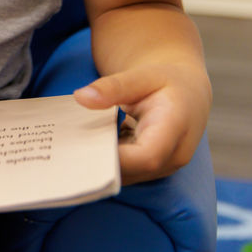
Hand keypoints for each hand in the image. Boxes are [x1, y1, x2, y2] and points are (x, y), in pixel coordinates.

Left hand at [74, 61, 210, 184]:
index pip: (147, 157)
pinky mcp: (151, 168)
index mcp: (175, 129)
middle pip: (133, 171)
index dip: (115, 159)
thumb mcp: (142, 75)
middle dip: (98, 164)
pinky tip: (82, 148)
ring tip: (68, 149)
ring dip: (98, 164)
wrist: (188, 91)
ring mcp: (164, 166)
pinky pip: (126, 171)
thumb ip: (113, 86)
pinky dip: (104, 161)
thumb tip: (80, 97)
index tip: (82, 148)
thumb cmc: (166, 80)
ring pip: (126, 175)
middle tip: (64, 151)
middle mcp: (173, 155)